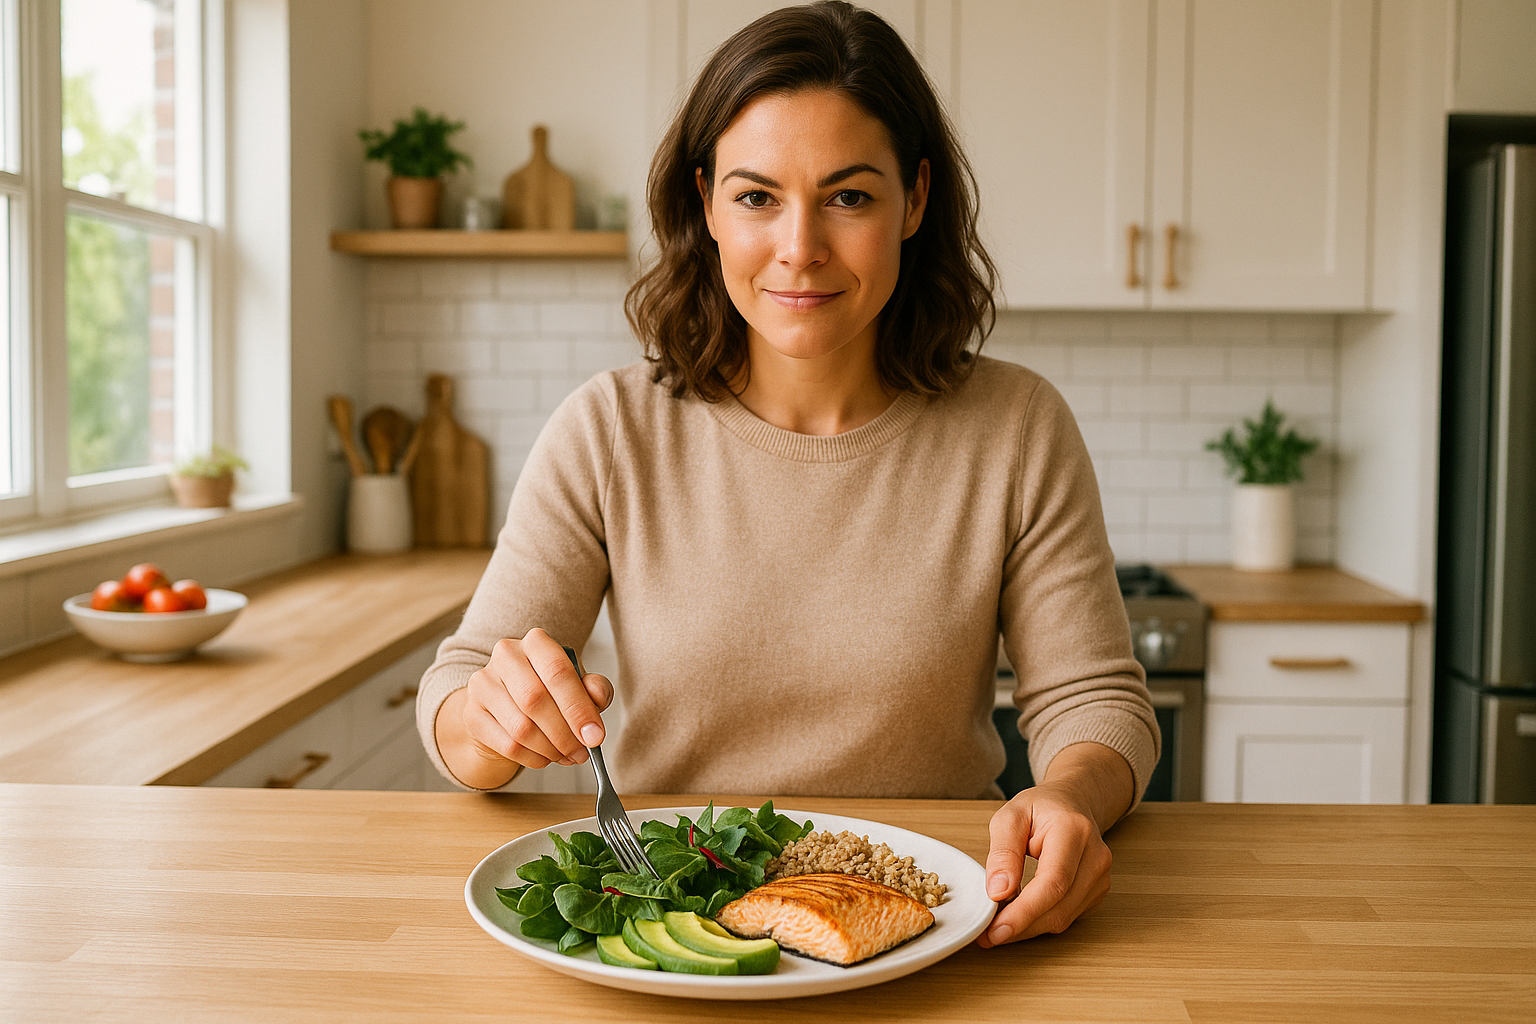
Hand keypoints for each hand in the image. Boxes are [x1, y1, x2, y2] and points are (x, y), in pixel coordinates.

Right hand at [436, 628, 612, 788]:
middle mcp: (506, 656)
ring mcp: (484, 684)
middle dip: (565, 734)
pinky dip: (533, 758)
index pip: (558, 671)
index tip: (595, 736)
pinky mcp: (472, 714)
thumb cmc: (548, 691)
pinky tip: (545, 757)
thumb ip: (594, 688)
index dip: (579, 708)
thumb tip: (598, 696)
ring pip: (520, 727)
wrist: (507, 704)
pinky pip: (507, 745)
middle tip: (582, 752)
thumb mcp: (577, 685)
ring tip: (566, 755)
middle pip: (536, 700)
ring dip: (550, 749)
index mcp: (536, 642)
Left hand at [977, 742, 1132, 945]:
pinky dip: (1039, 921)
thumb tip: (998, 892)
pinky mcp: (1096, 893)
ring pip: (1062, 918)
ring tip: (997, 922)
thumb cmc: (1040, 808)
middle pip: (1058, 907)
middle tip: (986, 934)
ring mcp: (1101, 877)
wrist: (1073, 804)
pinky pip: (1066, 917)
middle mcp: (1095, 857)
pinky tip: (1019, 914)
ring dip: (1028, 927)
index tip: (996, 929)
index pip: (1053, 881)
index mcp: (1073, 831)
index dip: (1024, 911)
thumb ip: (1003, 852)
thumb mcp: (1010, 816)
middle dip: (1020, 926)